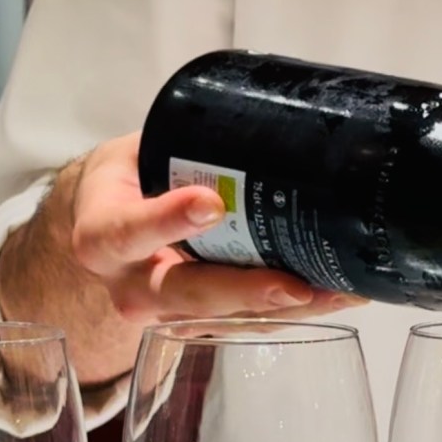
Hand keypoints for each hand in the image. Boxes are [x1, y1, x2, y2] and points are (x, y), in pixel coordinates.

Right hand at [71, 132, 349, 322]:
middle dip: (247, 292)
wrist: (111, 233)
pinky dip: (297, 314)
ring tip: (337, 291)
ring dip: (288, 309)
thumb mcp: (136, 156)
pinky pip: (251, 325)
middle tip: (295, 286)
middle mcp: (133, 287)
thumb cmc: (130, 185)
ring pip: (228, 320)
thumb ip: (178, 144)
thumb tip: (256, 115)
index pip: (128, 231)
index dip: (167, 221)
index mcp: (104, 237)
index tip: (210, 204)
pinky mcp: (204, 327)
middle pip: (188, 295)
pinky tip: (335, 296)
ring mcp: (170, 315)